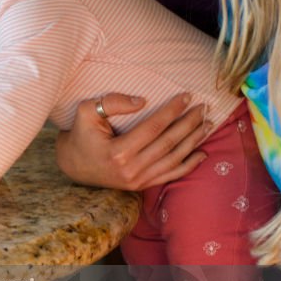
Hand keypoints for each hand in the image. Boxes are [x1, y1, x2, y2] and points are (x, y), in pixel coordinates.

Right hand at [56, 92, 210, 190]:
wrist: (73, 165)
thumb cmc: (81, 134)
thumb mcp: (87, 111)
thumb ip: (113, 102)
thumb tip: (142, 101)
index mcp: (119, 152)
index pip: (154, 127)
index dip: (173, 110)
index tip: (187, 96)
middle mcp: (131, 169)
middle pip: (169, 143)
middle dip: (189, 123)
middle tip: (204, 108)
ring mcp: (138, 180)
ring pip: (174, 159)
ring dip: (193, 141)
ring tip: (207, 124)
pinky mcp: (141, 185)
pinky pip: (171, 175)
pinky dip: (189, 165)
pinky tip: (202, 152)